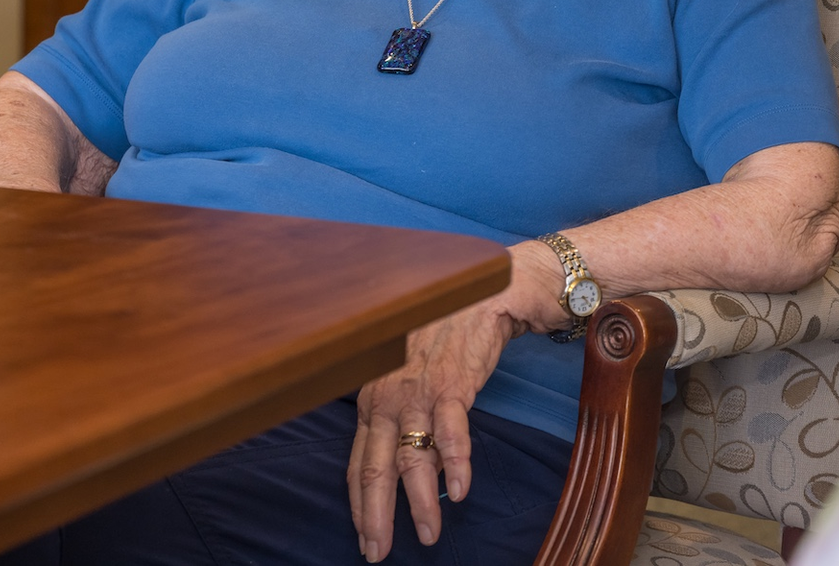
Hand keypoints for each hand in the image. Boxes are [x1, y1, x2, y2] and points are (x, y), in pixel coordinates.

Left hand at [347, 243, 565, 560]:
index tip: (364, 537)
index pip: (358, 463)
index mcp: (374, 399)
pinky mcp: (453, 387)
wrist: (480, 298)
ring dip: (421, 503)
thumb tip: (411, 469)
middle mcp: (389, 399)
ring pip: (414, 460)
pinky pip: (452, 435)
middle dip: (376, 517)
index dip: (359, 504)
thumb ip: (406, 422)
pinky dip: (456, 466)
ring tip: (430, 535)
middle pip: (376, 469)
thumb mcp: (410, 378)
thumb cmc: (444, 338)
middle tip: (378, 552)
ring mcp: (419, 394)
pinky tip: (460, 492)